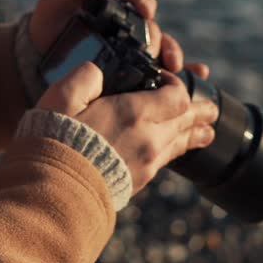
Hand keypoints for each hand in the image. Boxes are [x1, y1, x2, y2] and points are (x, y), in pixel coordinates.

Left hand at [28, 0, 211, 80]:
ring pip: (163, 55)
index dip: (145, 4)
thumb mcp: (55, 2)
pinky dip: (184, 76)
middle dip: (162, 40)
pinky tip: (198, 77)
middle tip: (160, 51)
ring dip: (175, 58)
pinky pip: (162, 77)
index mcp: (116, 10)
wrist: (33, 63)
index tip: (145, 10)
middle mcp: (129, 32)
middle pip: (155, 32)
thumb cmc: (46, 26)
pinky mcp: (131, 80)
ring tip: (175, 68)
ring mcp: (131, 57)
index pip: (139, 2)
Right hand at [36, 62, 218, 193]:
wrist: (51, 192)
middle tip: (210, 108)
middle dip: (199, 110)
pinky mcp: (139, 182)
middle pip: (186, 120)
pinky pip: (167, 160)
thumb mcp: (61, 97)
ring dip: (195, 133)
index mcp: (133, 113)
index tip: (163, 77)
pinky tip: (180, 149)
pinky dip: (177, 150)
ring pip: (181, 143)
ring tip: (208, 130)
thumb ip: (85, 76)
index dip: (175, 84)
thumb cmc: (53, 140)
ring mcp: (147, 163)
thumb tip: (98, 69)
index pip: (177, 96)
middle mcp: (149, 139)